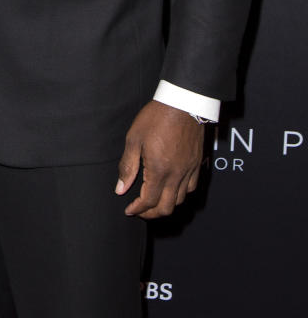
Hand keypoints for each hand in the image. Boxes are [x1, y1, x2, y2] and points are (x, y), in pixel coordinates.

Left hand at [115, 100, 204, 218]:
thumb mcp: (134, 139)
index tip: (129, 210)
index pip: (148, 201)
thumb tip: (120, 188)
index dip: (137, 209)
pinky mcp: (197, 164)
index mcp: (159, 169)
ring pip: (180, 200)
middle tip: (139, 211)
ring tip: (153, 201)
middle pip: (166, 207)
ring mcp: (189, 170)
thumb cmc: (156, 118)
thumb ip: (127, 166)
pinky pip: (191, 188)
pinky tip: (171, 189)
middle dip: (151, 214)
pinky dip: (180, 194)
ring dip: (165, 205)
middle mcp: (176, 174)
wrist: (183, 103)